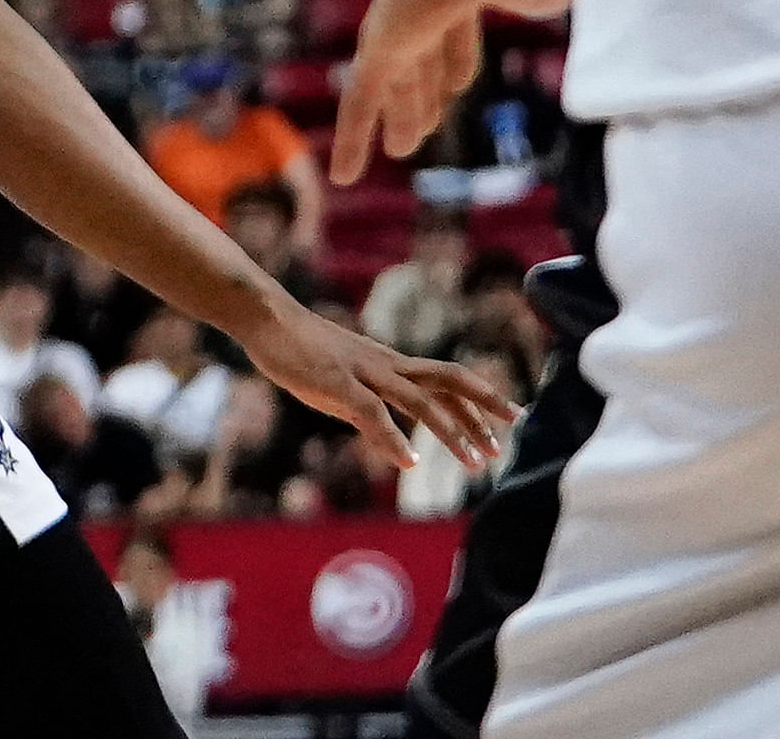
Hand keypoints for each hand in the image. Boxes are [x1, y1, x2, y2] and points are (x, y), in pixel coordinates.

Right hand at [243, 292, 518, 479]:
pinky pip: (373, 413)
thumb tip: (398, 453)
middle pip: (447, 380)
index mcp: (389, 364)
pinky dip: (394, 437)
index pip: (446, 380)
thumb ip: (371, 419)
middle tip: (516, 428)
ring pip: (420, 400)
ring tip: (476, 462)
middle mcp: (386, 364)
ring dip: (451, 431)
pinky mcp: (338, 382)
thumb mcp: (341, 390)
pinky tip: (409, 461)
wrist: (263, 317)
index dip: (480, 399)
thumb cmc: (300, 351)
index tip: (509, 420)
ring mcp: (364, 372)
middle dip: (484, 405)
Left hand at [330, 0, 571, 184]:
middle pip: (422, 61)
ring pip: (395, 86)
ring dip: (399, 118)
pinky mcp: (378, 48)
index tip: (456, 84)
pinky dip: (351, 140)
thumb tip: (588, 10)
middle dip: (423, 93)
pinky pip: (359, 103)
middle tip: (422, 121)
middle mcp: (425, 5)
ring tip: (400, 148)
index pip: (457, 36)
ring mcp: (397, 26)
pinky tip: (343, 177)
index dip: (458, 62)